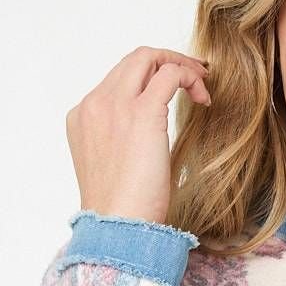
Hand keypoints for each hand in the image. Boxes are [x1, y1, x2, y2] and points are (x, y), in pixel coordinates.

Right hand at [66, 46, 210, 223]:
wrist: (116, 226)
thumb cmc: (120, 210)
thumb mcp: (112, 165)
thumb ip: (120, 140)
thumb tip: (149, 137)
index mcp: (82, 117)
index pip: (116, 80)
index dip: (147, 79)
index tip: (170, 89)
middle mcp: (95, 105)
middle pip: (132, 61)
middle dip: (166, 61)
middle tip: (193, 76)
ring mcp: (115, 106)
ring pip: (148, 58)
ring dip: (179, 64)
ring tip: (201, 84)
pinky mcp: (142, 113)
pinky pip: (170, 75)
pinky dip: (189, 78)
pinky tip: (203, 99)